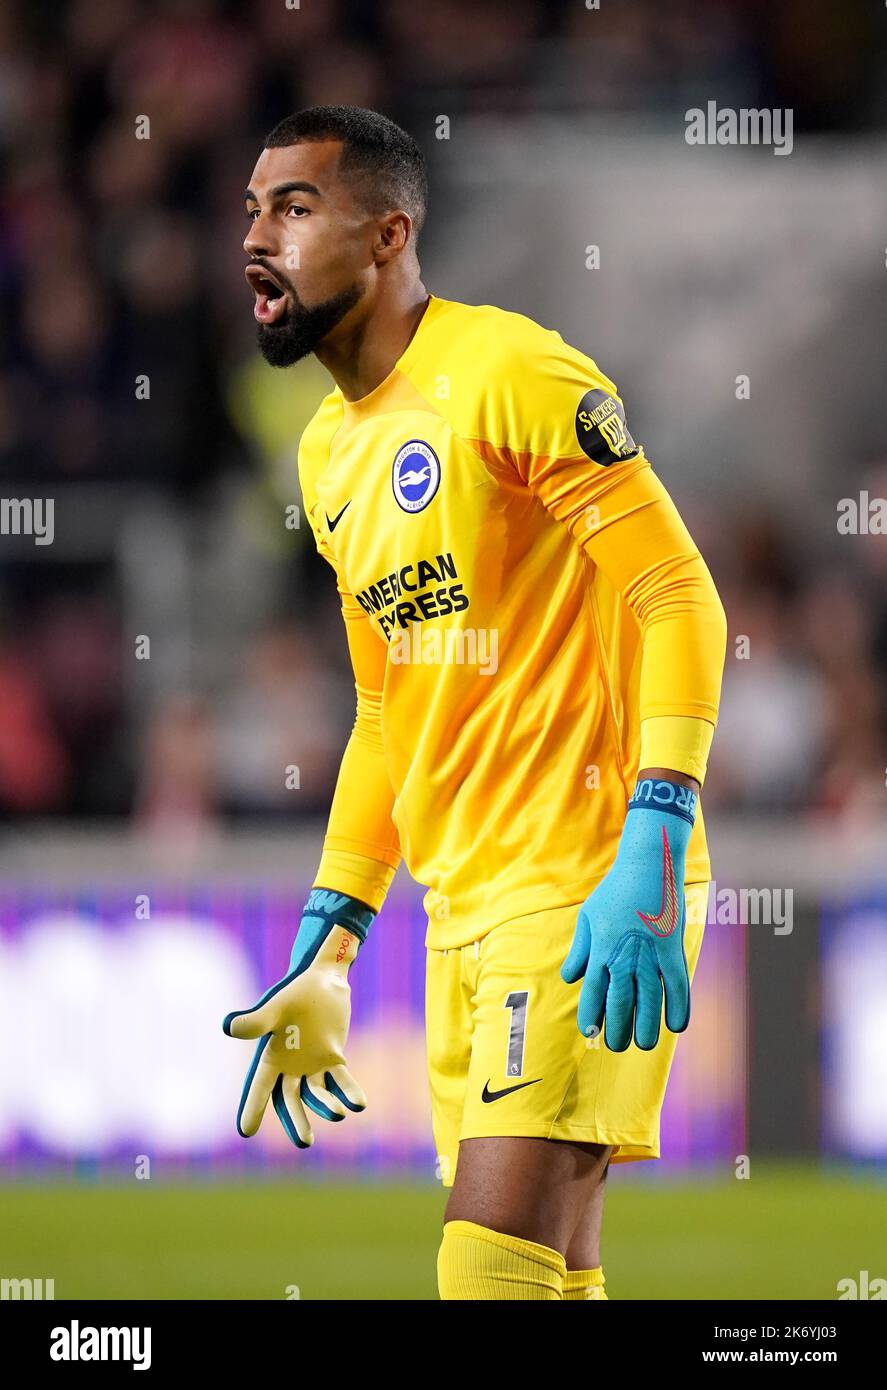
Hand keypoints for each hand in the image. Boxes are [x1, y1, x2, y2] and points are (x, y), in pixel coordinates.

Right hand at [223, 889, 374, 1147]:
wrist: (323, 979)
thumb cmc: (295, 992)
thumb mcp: (275, 1006)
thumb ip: (255, 1021)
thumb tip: (228, 1028)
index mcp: (270, 1055)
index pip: (259, 1086)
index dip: (252, 1107)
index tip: (246, 1132)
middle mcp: (289, 1066)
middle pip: (289, 1100)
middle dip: (296, 1121)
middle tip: (305, 1142)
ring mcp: (311, 1065)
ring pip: (316, 1094)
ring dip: (326, 1105)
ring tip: (338, 1114)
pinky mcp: (333, 1059)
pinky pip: (341, 1080)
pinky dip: (349, 1091)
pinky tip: (359, 1104)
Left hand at [561, 777, 696, 1050]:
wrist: (647, 865)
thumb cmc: (615, 890)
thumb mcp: (588, 916)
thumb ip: (580, 949)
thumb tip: (571, 978)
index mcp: (601, 950)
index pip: (593, 993)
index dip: (592, 1017)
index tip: (591, 1033)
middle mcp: (623, 957)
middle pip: (620, 1004)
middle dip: (618, 1030)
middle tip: (617, 1045)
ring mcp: (650, 955)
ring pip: (649, 1002)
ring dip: (647, 1027)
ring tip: (644, 1044)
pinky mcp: (672, 950)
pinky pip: (678, 986)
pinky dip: (679, 1008)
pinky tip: (677, 1027)